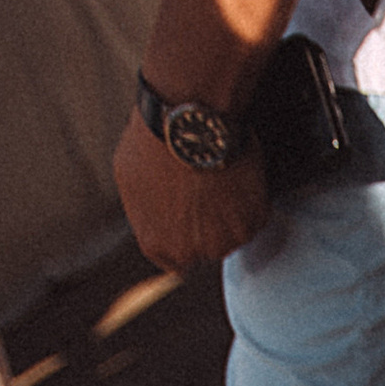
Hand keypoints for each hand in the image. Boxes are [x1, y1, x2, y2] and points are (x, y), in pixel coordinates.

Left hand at [113, 111, 270, 269]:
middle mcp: (192, 252)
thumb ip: (144, 210)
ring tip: (220, 180)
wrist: (189, 125)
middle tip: (206, 192)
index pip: (174, 261)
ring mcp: (226, 239)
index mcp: (157, 246)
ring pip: (232, 234)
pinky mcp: (253, 221)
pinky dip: (249, 200)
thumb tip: (152, 212)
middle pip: (206, 248)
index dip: (182, 236)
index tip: (188, 215)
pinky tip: (236, 176)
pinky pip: (254, 216)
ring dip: (229, 215)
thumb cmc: (152, 145)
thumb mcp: (130, 180)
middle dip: (207, 226)